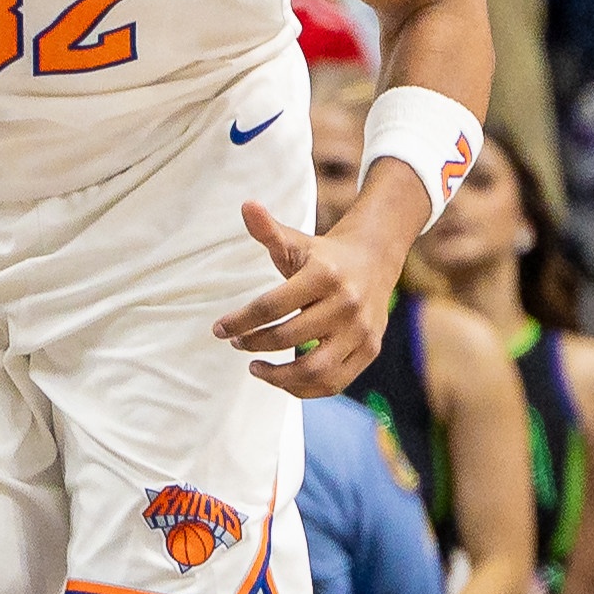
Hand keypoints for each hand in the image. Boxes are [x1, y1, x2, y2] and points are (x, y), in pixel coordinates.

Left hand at [214, 199, 404, 398]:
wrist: (375, 261)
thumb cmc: (323, 256)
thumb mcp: (296, 242)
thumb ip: (268, 229)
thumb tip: (246, 205)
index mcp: (325, 275)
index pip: (271, 306)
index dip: (240, 321)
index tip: (218, 330)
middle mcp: (347, 304)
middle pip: (288, 337)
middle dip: (254, 344)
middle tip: (238, 343)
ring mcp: (361, 330)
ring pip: (314, 369)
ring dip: (278, 377)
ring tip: (256, 369)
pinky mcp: (370, 350)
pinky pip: (334, 382)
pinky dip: (304, 388)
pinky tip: (283, 379)